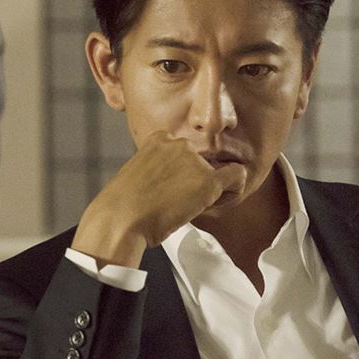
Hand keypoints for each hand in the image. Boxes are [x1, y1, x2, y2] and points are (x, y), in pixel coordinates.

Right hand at [72, 131, 245, 267]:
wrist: (121, 219)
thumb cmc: (123, 207)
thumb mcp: (138, 175)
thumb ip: (160, 170)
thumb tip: (174, 184)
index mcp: (159, 138)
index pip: (185, 153)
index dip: (183, 174)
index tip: (172, 190)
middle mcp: (179, 143)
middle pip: (203, 163)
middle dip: (196, 183)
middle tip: (179, 203)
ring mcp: (194, 160)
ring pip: (219, 173)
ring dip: (209, 193)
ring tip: (187, 209)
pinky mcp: (207, 180)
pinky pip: (237, 176)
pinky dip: (233, 192)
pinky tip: (215, 204)